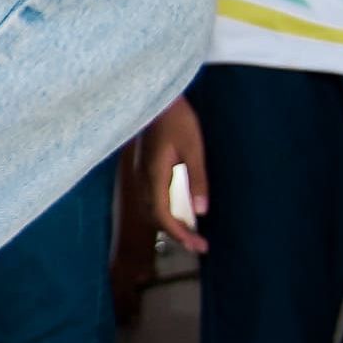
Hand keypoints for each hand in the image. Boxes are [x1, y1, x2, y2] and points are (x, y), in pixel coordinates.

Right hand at [138, 100, 208, 254]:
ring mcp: (141, 173)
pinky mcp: (144, 168)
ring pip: (150, 209)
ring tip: (192, 233)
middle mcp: (143, 178)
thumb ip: (197, 179)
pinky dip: (164, 212)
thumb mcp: (193, 148)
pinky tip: (179, 211)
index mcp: (154, 175)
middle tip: (200, 245)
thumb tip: (202, 212)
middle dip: (176, 234)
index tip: (198, 245)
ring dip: (169, 224)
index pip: (162, 216)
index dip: (179, 234)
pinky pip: (151, 199)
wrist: (157, 98)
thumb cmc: (177, 119)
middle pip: (154, 217)